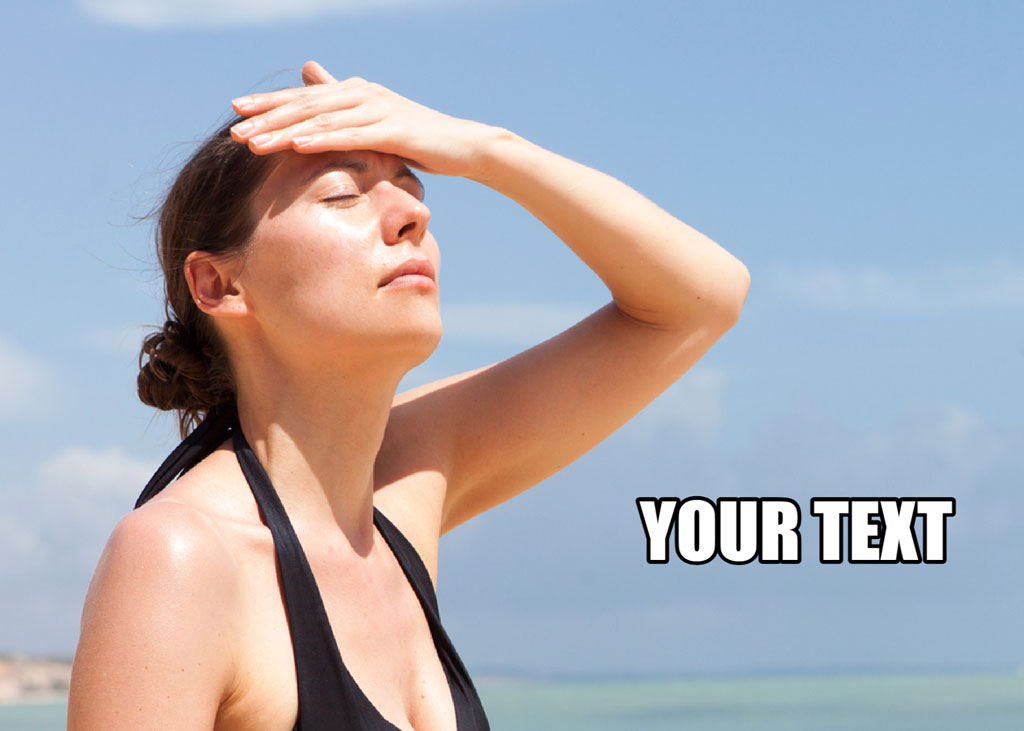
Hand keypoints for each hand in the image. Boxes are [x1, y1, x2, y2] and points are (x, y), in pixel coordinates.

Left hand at [229, 60, 501, 178]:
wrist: (464, 146)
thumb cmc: (418, 138)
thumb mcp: (375, 119)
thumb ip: (341, 100)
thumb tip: (309, 72)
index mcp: (355, 92)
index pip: (304, 98)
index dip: (269, 103)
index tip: (236, 111)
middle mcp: (362, 94)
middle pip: (306, 106)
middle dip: (268, 118)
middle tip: (235, 130)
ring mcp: (379, 109)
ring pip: (323, 120)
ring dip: (286, 131)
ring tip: (255, 143)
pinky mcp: (394, 129)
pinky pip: (351, 135)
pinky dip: (323, 139)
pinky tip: (298, 146)